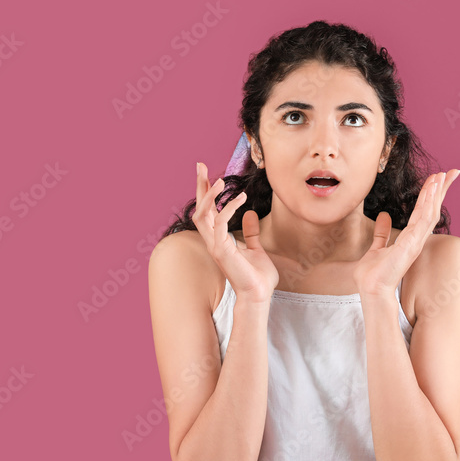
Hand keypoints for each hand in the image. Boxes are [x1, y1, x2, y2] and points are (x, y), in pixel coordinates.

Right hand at [193, 162, 278, 302]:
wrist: (259, 295)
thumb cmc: (258, 276)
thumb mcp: (256, 248)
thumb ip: (251, 232)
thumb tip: (250, 213)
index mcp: (218, 240)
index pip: (207, 211)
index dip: (206, 192)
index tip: (207, 173)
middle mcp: (213, 241)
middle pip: (199, 208)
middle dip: (199, 186)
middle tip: (200, 165)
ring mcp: (215, 246)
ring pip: (203, 214)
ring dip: (209, 195)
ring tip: (219, 179)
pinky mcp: (222, 250)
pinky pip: (220, 223)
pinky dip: (228, 208)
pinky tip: (240, 198)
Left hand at [352, 170, 459, 296]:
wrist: (371, 288)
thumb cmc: (373, 274)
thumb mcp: (377, 248)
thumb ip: (382, 233)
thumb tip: (384, 216)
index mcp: (410, 239)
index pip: (424, 212)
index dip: (432, 195)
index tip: (439, 179)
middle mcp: (416, 239)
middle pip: (432, 209)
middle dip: (441, 190)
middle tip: (451, 172)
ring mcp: (416, 241)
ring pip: (430, 211)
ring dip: (436, 192)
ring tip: (442, 175)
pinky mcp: (412, 243)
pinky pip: (423, 219)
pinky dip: (428, 203)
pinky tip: (432, 189)